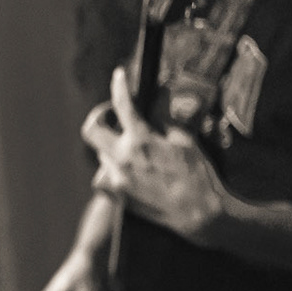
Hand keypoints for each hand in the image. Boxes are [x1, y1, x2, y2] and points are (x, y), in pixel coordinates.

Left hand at [83, 66, 229, 243]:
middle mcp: (123, 158)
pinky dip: (110, 171)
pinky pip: (103, 179)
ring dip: (111, 147)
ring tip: (131, 148)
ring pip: (99, 155)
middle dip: (100, 117)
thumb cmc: (198, 175)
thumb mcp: (185, 140)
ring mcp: (118, 179)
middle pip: (91, 129)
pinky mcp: (118, 198)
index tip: (119, 76)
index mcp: (141, 140)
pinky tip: (126, 170)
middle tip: (113, 116)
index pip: (122, 104)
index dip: (119, 85)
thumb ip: (165, 116)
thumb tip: (160, 92)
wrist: (200, 215)